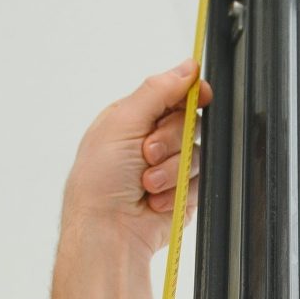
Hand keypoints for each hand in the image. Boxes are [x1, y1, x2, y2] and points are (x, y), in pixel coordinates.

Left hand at [58, 58, 214, 257]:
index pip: (174, 94)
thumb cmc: (99, 182)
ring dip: (171, 170)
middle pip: (190, 122)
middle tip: (147, 153)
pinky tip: (154, 200)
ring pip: (197, 153)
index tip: (199, 96)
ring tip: (146, 183)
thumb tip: (187, 67)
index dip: (190, 94)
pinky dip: (177, 191)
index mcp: (134, 118)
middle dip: (170, 139)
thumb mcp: (121, 121)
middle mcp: (152, 141)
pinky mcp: (181, 194)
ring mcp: (169, 169)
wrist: (108, 231)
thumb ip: (157, 90)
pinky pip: (200, 182)